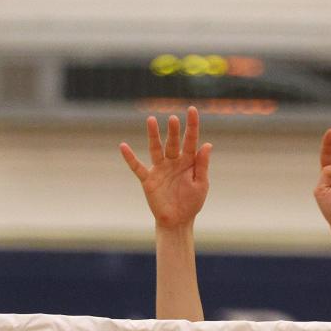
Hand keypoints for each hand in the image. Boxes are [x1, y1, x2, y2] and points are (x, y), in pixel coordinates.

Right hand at [120, 106, 211, 229]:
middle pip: (173, 142)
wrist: (178, 221)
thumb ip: (202, 165)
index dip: (192, 125)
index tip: (191, 109)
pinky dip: (130, 158)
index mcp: (188, 161)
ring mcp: (160, 170)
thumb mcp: (201, 184)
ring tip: (151, 120)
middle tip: (173, 119)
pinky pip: (137, 167)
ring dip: (153, 136)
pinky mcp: (148, 180)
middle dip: (173, 131)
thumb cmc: (191, 203)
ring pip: (156, 149)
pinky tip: (123, 146)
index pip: (191, 140)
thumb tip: (207, 144)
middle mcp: (173, 162)